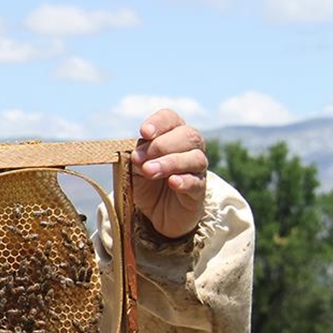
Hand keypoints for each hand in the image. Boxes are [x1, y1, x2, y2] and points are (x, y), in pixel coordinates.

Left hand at [130, 109, 207, 239]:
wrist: (156, 213)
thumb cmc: (146, 183)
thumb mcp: (134, 168)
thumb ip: (136, 158)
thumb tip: (137, 153)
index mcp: (171, 136)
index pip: (171, 119)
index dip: (159, 123)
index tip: (143, 132)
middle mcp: (189, 148)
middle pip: (188, 135)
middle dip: (162, 145)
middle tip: (140, 159)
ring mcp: (197, 169)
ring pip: (195, 158)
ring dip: (170, 162)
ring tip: (149, 171)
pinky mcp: (199, 191)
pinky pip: (197, 182)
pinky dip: (184, 180)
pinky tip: (172, 182)